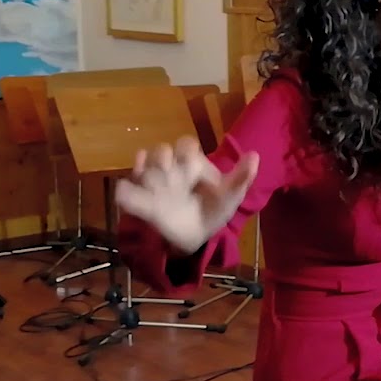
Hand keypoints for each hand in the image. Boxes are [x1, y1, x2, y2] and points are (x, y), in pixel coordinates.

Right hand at [115, 136, 259, 255]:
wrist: (197, 235)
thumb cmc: (214, 210)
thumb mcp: (231, 196)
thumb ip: (241, 178)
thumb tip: (255, 155)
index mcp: (192, 162)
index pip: (185, 144)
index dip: (187, 152)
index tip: (192, 166)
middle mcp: (170, 167)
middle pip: (161, 152)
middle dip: (164, 161)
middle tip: (172, 177)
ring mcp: (153, 183)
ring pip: (144, 169)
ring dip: (149, 176)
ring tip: (160, 192)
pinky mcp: (140, 201)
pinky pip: (125, 190)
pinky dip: (126, 191)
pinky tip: (127, 193)